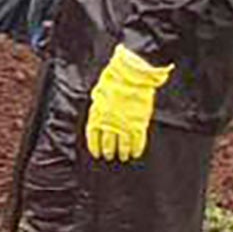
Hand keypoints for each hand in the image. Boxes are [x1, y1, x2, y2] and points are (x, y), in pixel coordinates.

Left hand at [82, 45, 170, 164]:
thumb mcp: (100, 92)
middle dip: (109, 151)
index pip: (93, 135)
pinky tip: (136, 153)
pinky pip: (138, 141)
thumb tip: (98, 111)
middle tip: (110, 157)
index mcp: (97, 114)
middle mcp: (109, 122)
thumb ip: (99, 105)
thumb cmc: (115, 79)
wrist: (131, 74)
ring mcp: (124, 124)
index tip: (96, 153)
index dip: (95, 146)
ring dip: (123, 152)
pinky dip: (137, 149)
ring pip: (123, 144)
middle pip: (108, 143)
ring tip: (123, 157)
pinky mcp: (139, 123)